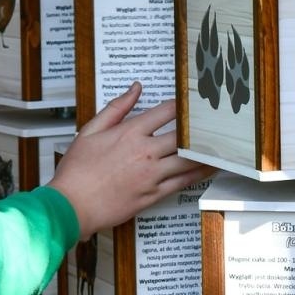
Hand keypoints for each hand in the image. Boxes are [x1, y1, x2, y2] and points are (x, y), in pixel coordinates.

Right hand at [48, 83, 213, 237]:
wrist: (72, 205)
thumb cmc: (77, 169)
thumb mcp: (90, 130)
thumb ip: (116, 108)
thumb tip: (135, 89)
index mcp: (130, 133)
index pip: (166, 112)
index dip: (182, 104)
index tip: (193, 101)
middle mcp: (145, 152)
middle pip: (183, 136)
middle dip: (201, 128)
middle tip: (217, 122)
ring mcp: (152, 175)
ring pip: (188, 160)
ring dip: (206, 152)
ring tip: (222, 145)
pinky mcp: (153, 195)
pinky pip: (183, 183)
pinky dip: (198, 175)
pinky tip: (208, 169)